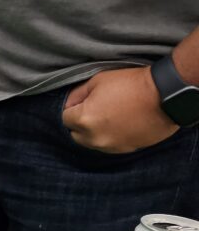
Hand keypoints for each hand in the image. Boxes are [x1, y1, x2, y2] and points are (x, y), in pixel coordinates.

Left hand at [62, 67, 177, 153]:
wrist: (165, 96)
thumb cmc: (131, 84)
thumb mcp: (98, 81)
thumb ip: (77, 94)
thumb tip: (69, 103)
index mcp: (84, 120)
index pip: (64, 118)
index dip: (71, 108)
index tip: (82, 101)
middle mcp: (94, 138)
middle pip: (75, 134)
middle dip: (79, 123)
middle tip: (94, 109)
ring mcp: (110, 146)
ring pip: (91, 142)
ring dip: (94, 132)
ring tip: (109, 116)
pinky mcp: (125, 150)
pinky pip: (108, 145)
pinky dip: (109, 137)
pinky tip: (120, 124)